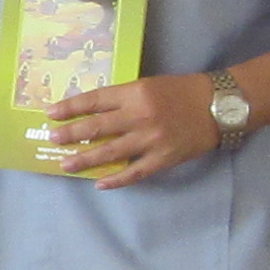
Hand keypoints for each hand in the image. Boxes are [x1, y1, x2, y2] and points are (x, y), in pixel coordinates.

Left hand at [34, 72, 226, 189]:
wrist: (219, 106)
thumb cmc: (182, 91)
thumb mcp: (150, 85)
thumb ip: (124, 98)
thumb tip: (94, 112)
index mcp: (135, 93)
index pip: (95, 100)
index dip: (70, 107)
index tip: (51, 113)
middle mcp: (139, 116)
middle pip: (96, 127)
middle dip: (70, 134)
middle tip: (50, 139)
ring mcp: (150, 140)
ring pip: (109, 152)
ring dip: (85, 159)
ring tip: (65, 164)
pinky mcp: (163, 159)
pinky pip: (134, 173)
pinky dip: (116, 180)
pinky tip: (100, 184)